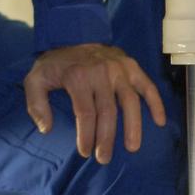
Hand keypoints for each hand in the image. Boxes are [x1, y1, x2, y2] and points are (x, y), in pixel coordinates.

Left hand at [23, 43, 165, 163]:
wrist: (72, 36)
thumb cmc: (55, 65)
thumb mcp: (35, 79)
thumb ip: (36, 104)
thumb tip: (46, 129)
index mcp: (77, 76)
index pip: (85, 112)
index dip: (86, 135)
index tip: (85, 152)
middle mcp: (101, 72)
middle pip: (108, 111)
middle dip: (106, 138)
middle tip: (104, 158)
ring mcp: (119, 69)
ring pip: (130, 101)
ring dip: (133, 127)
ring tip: (132, 147)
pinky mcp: (131, 66)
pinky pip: (147, 86)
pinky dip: (156, 103)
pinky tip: (159, 121)